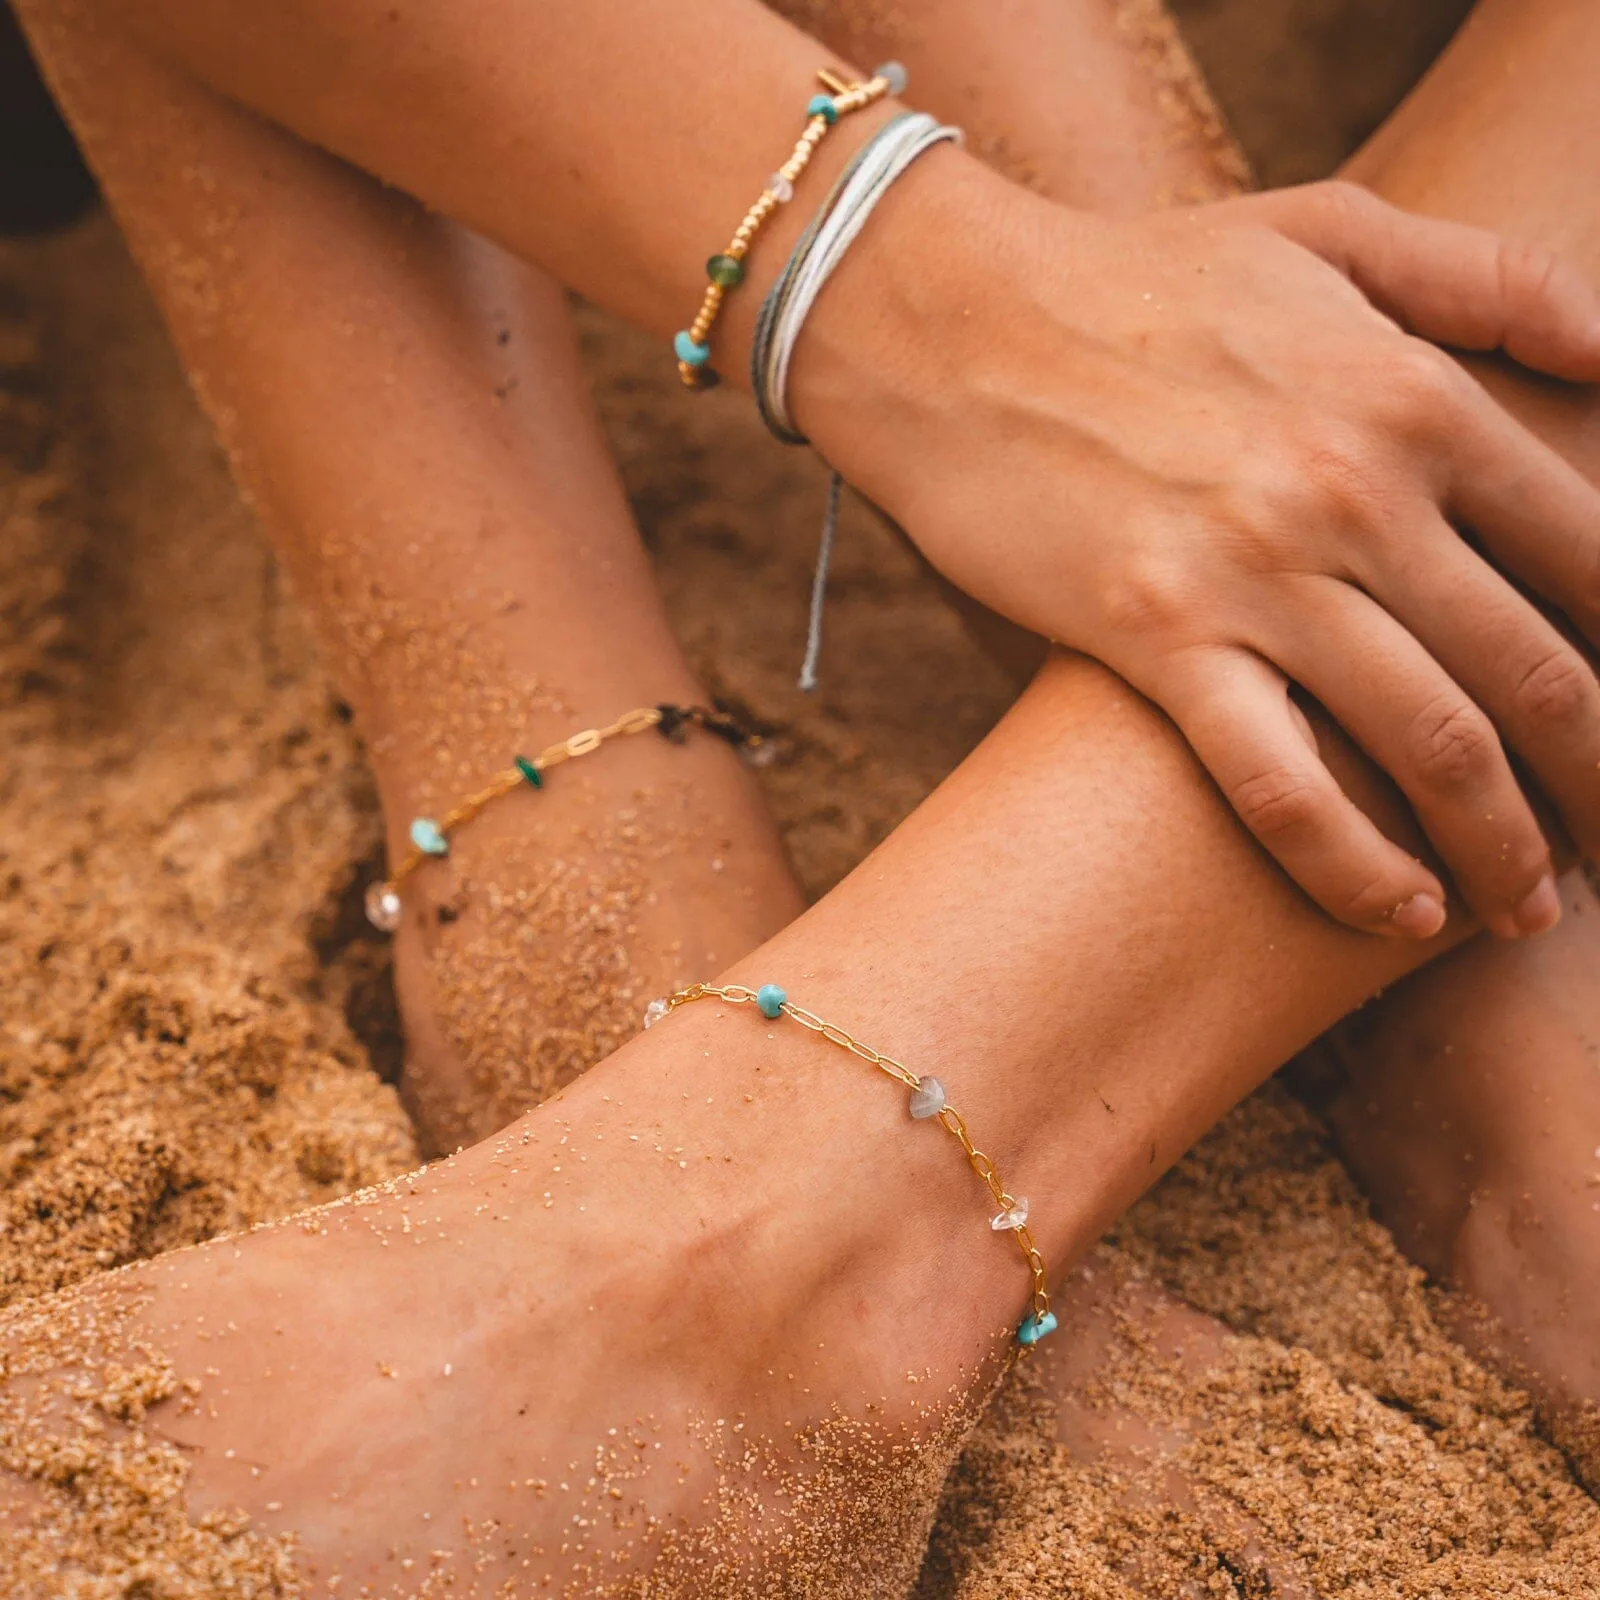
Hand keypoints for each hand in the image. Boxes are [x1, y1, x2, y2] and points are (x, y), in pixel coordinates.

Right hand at [801, 162, 1599, 939]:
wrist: (952, 326)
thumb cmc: (1132, 281)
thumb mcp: (1325, 229)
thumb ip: (1488, 276)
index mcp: (1413, 397)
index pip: (1587, 552)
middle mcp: (1358, 494)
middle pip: (1533, 670)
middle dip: (1596, 780)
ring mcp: (1256, 574)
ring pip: (1431, 743)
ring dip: (1502, 847)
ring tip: (1528, 909)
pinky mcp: (1157, 638)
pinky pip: (1280, 783)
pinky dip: (1354, 865)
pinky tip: (1402, 915)